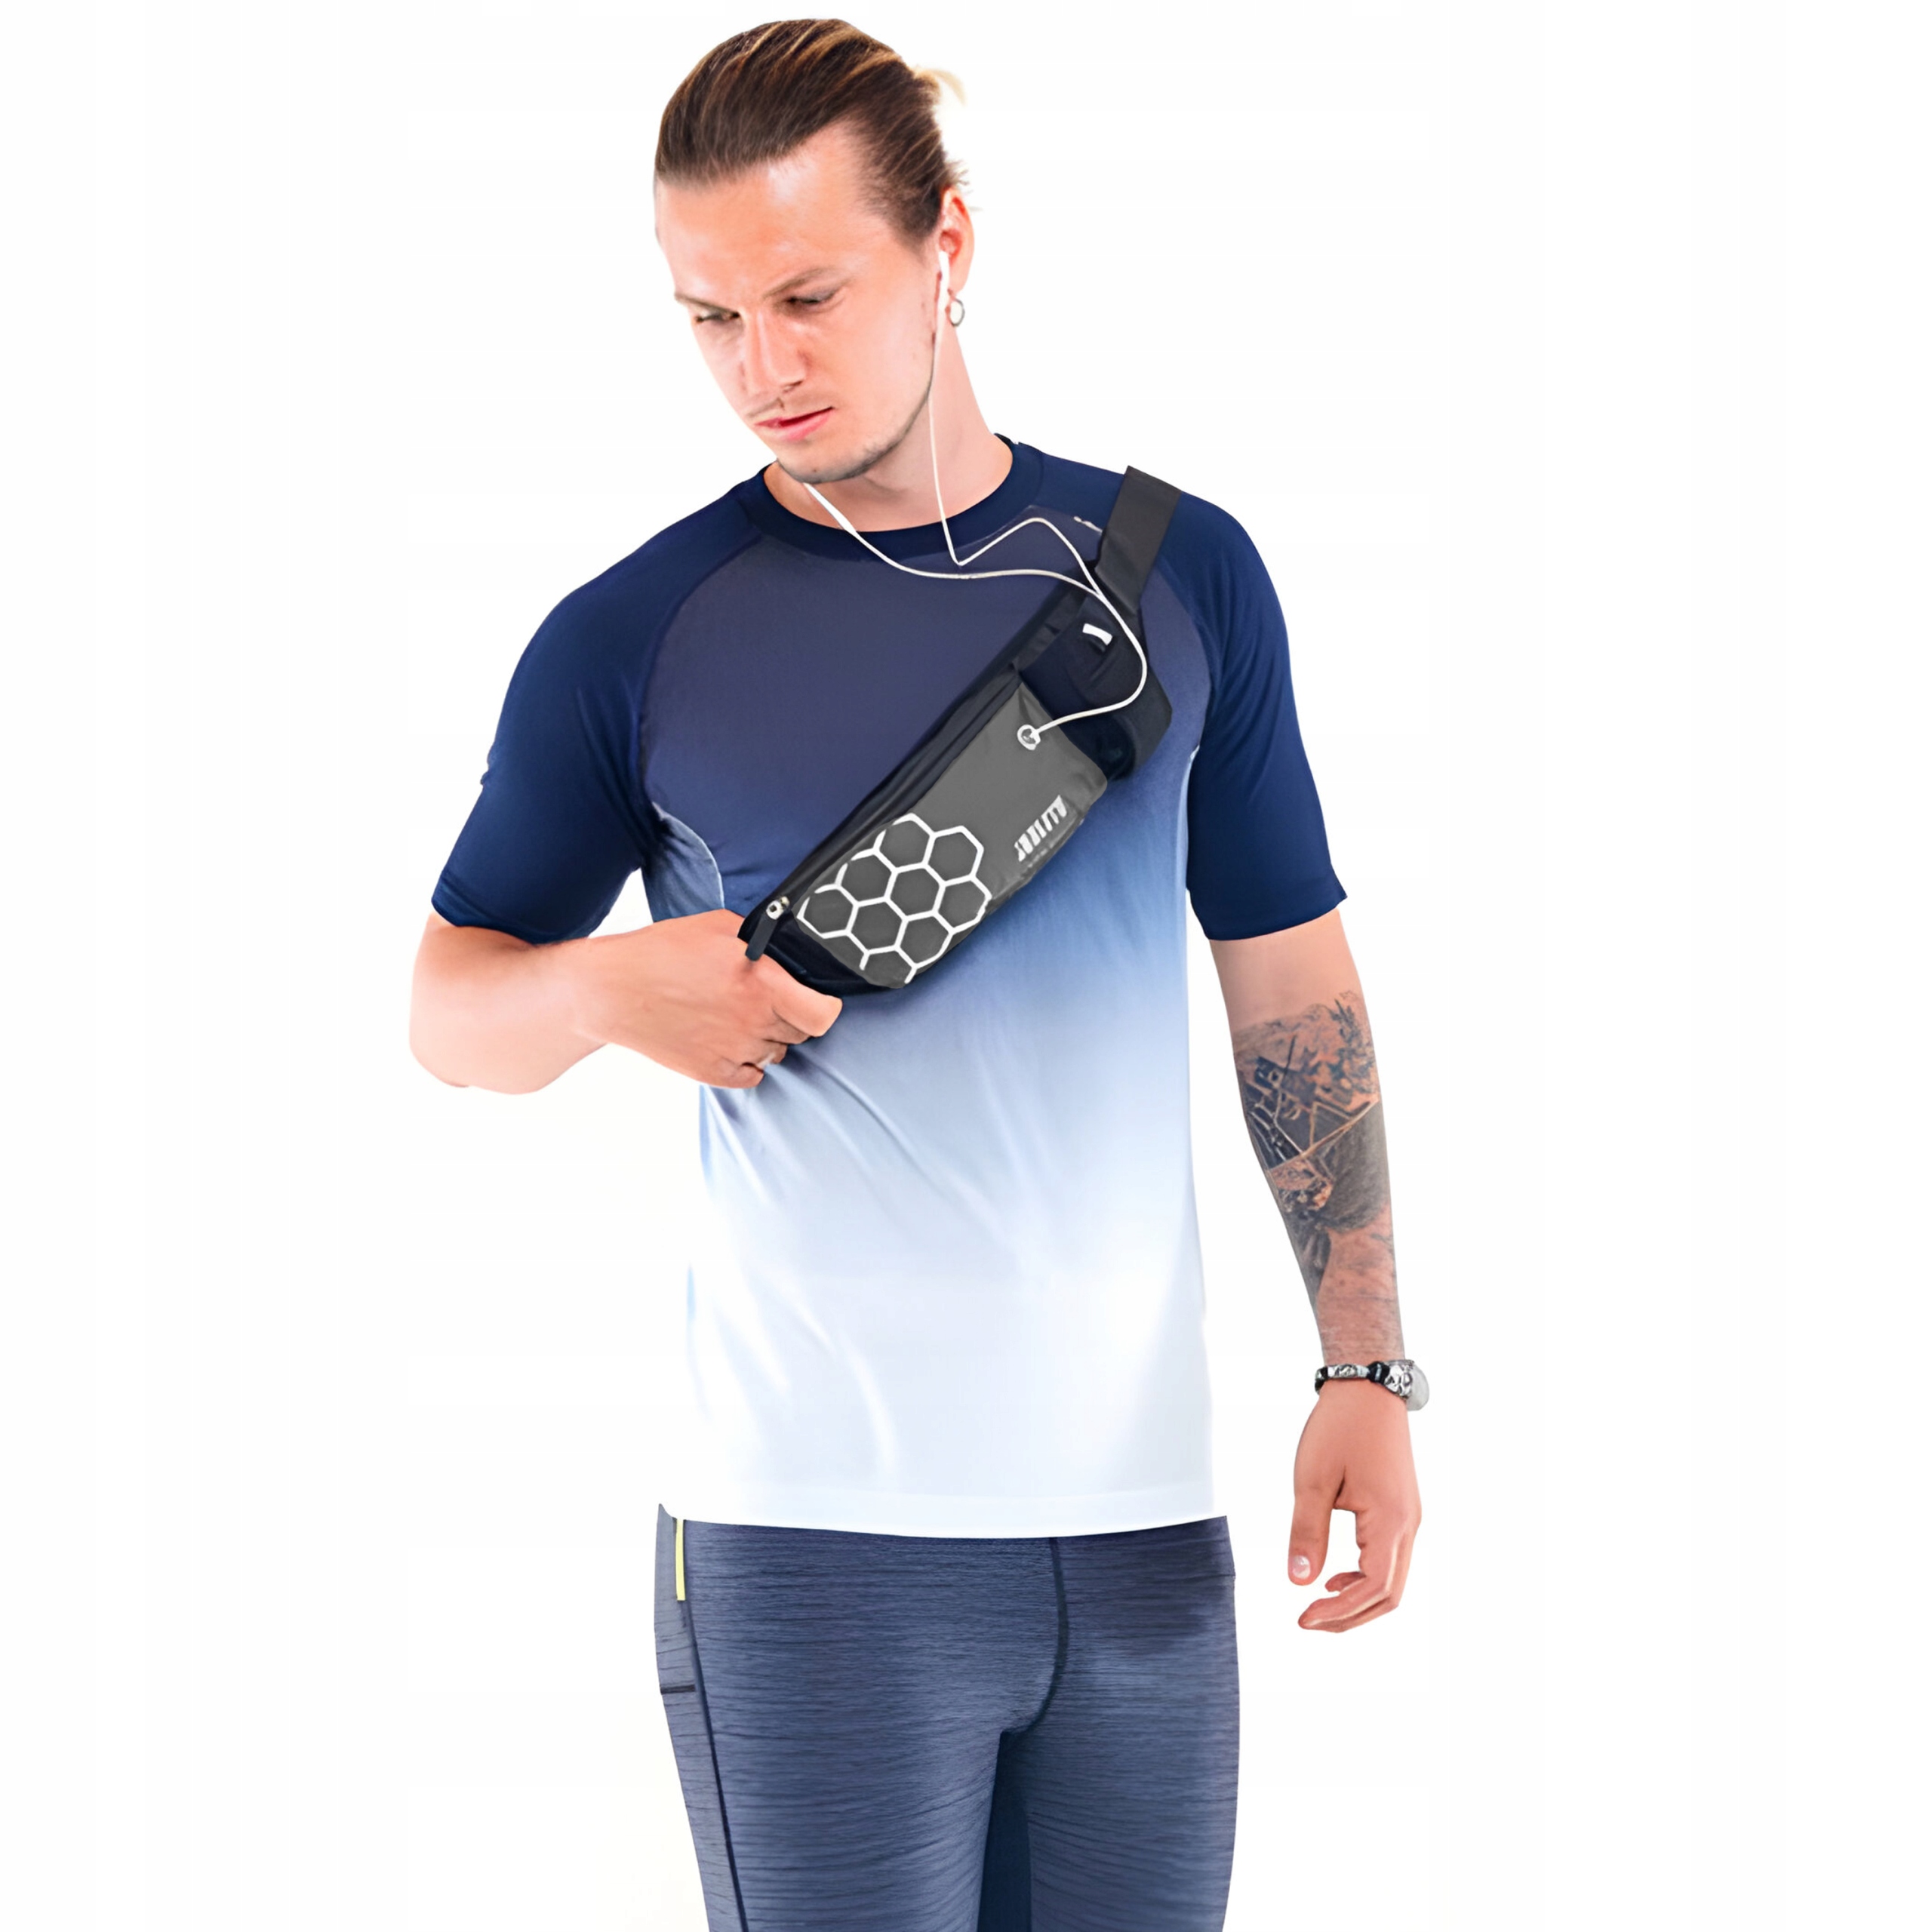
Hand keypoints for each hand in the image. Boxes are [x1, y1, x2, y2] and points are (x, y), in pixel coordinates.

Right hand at [559, 908, 841, 1087]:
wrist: (612, 990)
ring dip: (768, 1037)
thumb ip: (761, 943)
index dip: (826, 1008)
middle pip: (801, 1033)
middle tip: (767, 999)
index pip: (823, 1016)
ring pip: (776, 1053)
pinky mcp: (712, 1072)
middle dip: (792, 1016)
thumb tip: (783, 952)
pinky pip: (752, 1075)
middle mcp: (753, 1022)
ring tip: (738, 1015)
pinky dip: (747, 1062)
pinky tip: (728, 1039)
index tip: (817, 1000)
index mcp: (763, 985)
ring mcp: (733, 1050)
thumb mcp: (720, 927)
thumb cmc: (662, 951)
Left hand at [1287, 1378, 1421, 1632]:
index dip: (1338, 1612)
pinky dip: (1366, 1578)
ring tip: (1319, 1604)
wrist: (1367, 1389)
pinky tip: (1336, 1575)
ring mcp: (1409, 1519)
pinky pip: (1391, 1559)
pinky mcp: (1402, 1510)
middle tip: (1308, 1620)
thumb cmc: (1339, 1427)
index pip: (1372, 1588)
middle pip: (1390, 1595)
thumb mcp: (1312, 1480)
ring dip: (1358, 1600)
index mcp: (1391, 1520)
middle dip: (1349, 1617)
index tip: (1303, 1618)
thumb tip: (1299, 1582)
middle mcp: (1409, 1525)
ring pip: (1394, 1581)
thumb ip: (1306, 1533)